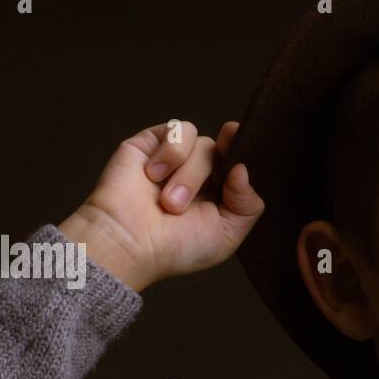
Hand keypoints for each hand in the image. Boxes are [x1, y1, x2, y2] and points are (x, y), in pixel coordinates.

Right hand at [58, 119, 264, 292]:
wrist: (130, 242)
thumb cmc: (174, 248)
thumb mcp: (226, 236)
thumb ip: (248, 205)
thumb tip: (243, 169)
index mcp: (218, 194)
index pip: (239, 164)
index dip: (243, 154)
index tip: (239, 147)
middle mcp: (198, 174)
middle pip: (222, 153)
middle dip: (206, 178)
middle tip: (178, 207)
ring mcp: (175, 158)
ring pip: (203, 143)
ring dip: (187, 174)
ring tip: (165, 200)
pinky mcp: (152, 142)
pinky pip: (178, 130)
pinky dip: (171, 153)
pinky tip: (152, 175)